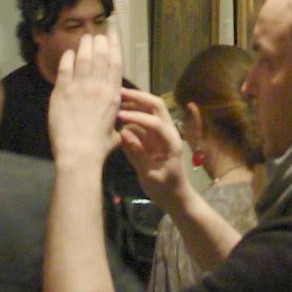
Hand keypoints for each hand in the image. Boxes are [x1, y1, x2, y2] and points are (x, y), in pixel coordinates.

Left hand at [48, 31, 124, 170]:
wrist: (78, 153)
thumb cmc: (98, 147)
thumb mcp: (114, 133)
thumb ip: (114, 124)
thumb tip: (115, 126)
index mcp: (113, 95)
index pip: (115, 64)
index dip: (114, 47)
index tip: (113, 35)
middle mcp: (98, 87)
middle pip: (100, 56)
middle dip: (99, 42)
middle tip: (97, 34)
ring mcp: (79, 87)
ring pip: (84, 59)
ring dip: (85, 46)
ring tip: (85, 38)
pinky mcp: (62, 92)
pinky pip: (65, 69)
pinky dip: (67, 59)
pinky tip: (69, 53)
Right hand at [117, 88, 192, 207]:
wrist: (176, 198)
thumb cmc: (166, 189)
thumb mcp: (151, 176)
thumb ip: (137, 154)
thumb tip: (124, 133)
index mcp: (171, 141)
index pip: (154, 122)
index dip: (137, 117)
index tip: (119, 116)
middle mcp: (168, 132)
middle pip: (156, 106)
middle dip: (138, 97)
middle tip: (118, 93)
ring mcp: (161, 133)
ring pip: (150, 109)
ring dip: (134, 103)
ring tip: (115, 100)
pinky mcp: (153, 138)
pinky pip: (143, 121)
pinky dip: (132, 114)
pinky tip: (117, 114)